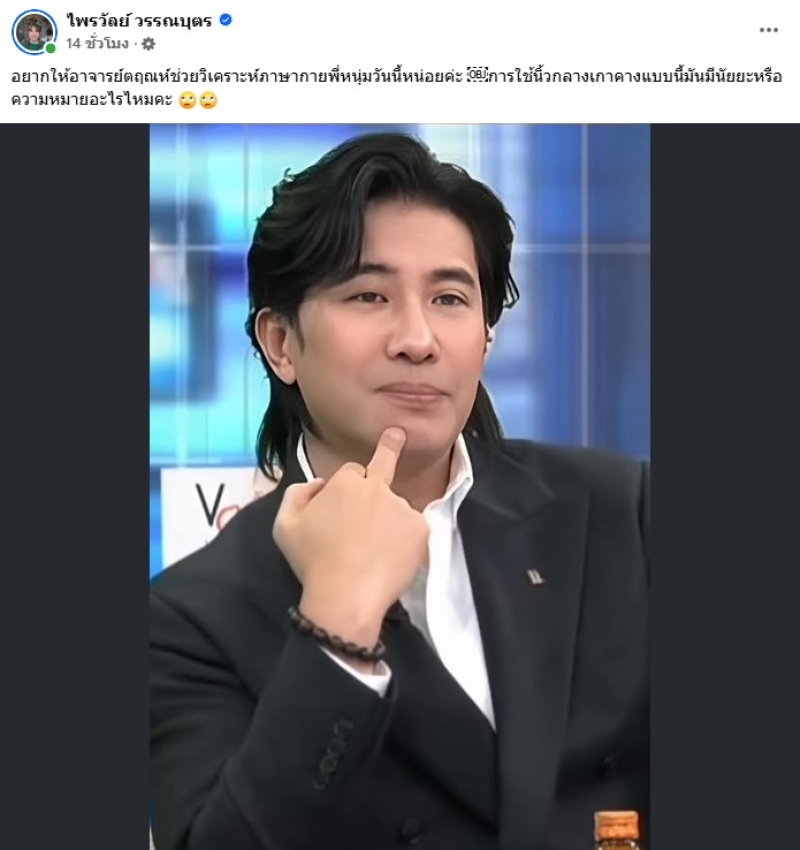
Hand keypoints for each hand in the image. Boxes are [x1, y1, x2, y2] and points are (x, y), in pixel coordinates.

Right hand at [273, 427, 428, 645]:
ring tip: (374, 551)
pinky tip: (389, 558)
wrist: (346, 597)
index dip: (346, 488)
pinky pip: (412, 528)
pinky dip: (403, 540)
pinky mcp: (420, 529)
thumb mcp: (285, 525)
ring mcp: (401, 507)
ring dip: (387, 518)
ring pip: (395, 506)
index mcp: (345, 482)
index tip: (343, 505)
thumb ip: (297, 494)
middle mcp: (377, 487)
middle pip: (384, 464)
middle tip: (398, 435)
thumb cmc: (313, 562)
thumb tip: (318, 483)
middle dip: (390, 446)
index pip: (351, 471)